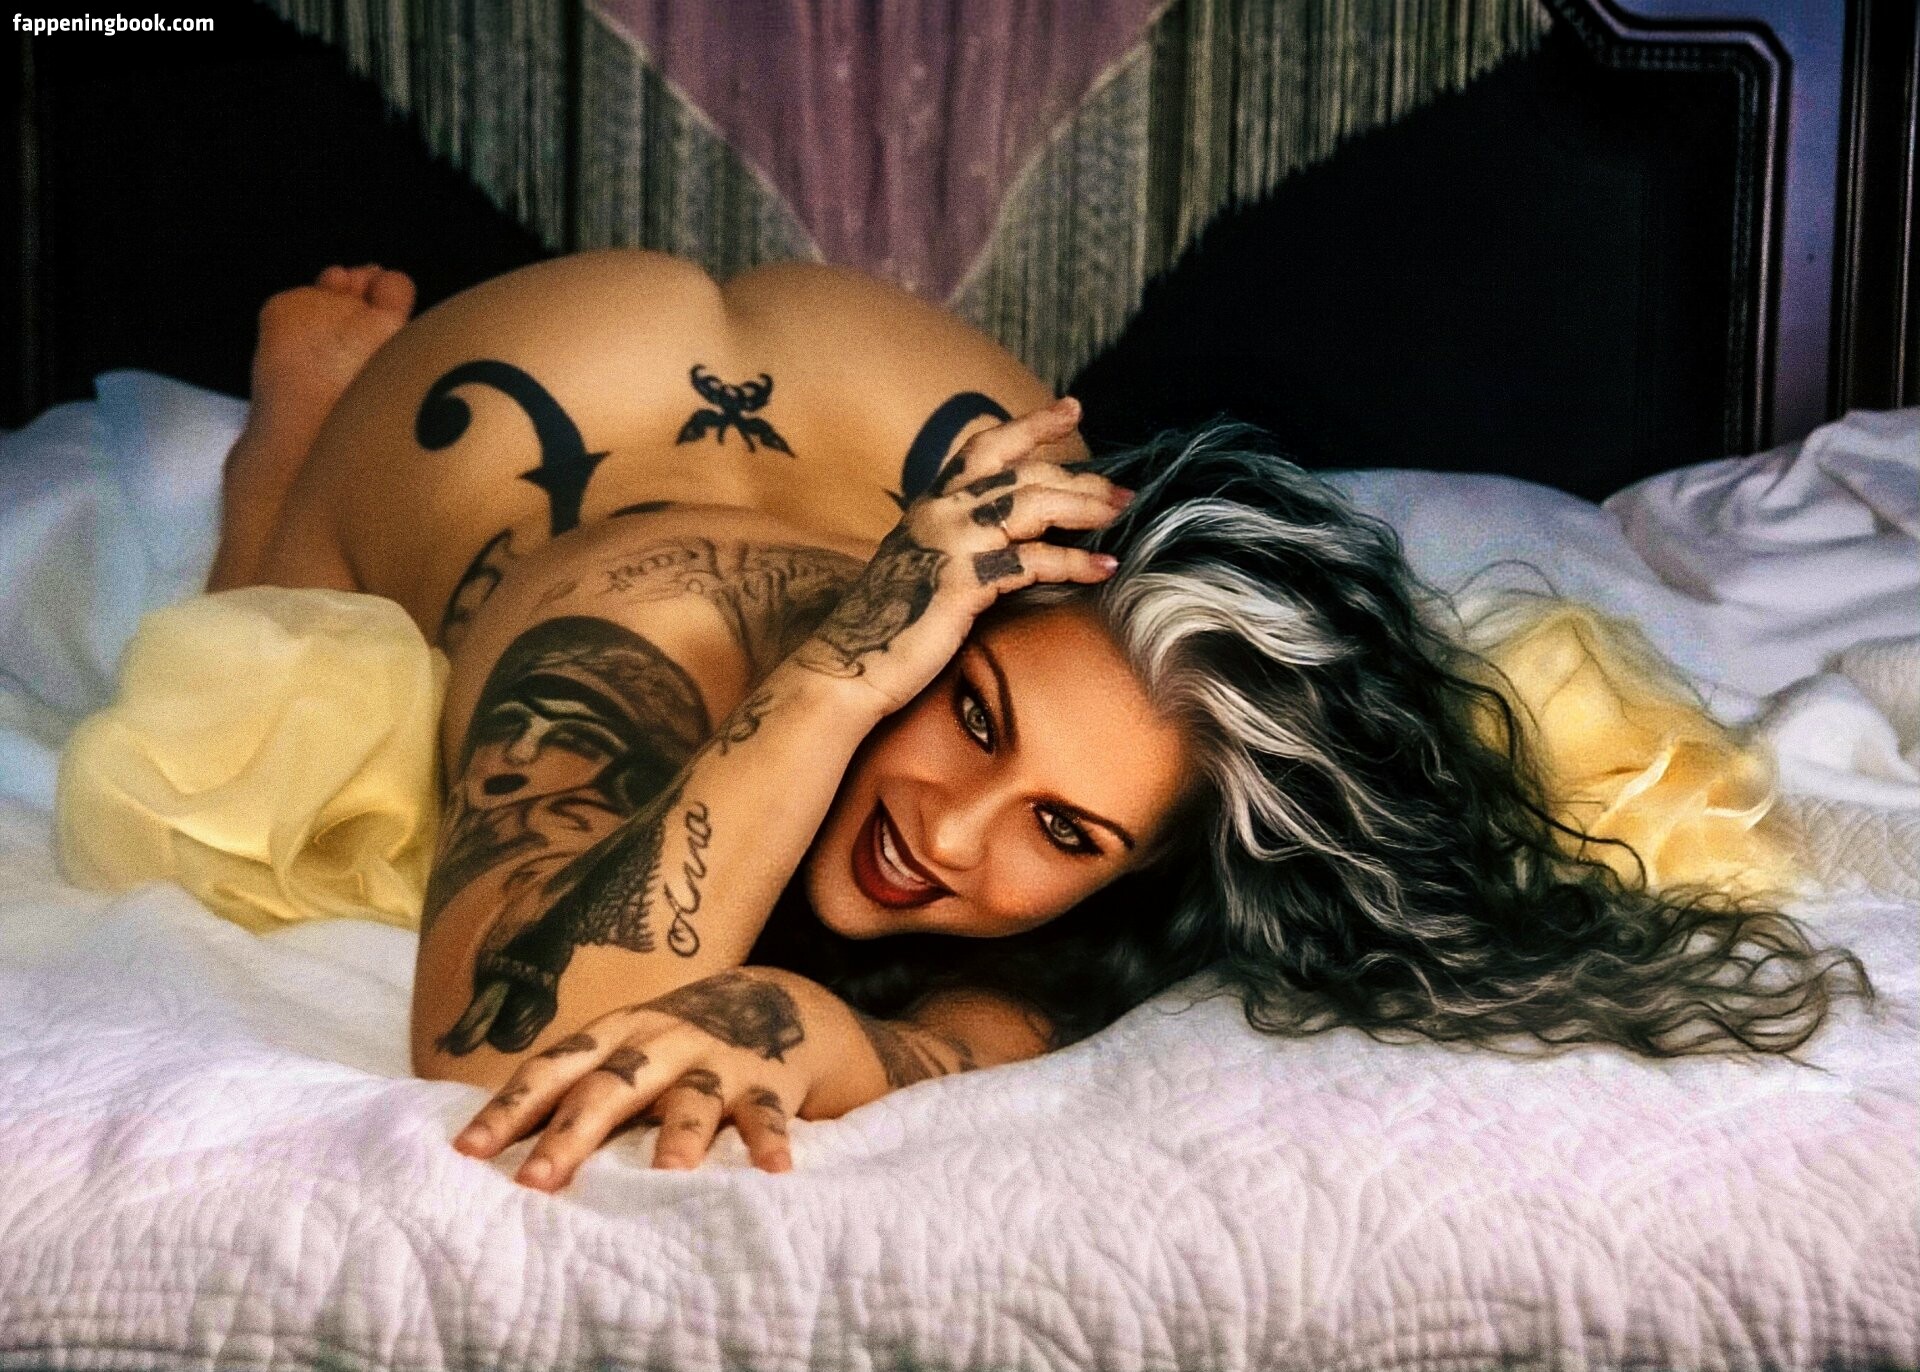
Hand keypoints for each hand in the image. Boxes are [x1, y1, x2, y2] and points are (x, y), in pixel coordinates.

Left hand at [451, 968, 828, 1187]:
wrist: (774, 1003)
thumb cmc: (674, 1047)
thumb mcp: (624, 1052)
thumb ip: (576, 1091)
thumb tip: (495, 1150)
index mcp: (615, 1035)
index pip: (552, 1069)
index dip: (509, 1108)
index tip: (467, 1151)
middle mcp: (660, 1043)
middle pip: (611, 1087)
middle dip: (571, 1134)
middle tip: (536, 1181)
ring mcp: (715, 1060)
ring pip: (692, 1098)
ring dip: (680, 1136)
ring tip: (666, 1175)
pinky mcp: (766, 1080)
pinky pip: (767, 1113)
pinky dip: (771, 1141)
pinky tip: (773, 1172)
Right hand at [793, 396, 1129, 714]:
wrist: (847, 664)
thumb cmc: (887, 624)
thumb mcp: (920, 565)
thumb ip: (956, 541)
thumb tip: (1004, 539)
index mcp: (930, 503)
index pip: (985, 447)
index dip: (1031, 425)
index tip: (1071, 409)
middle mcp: (940, 511)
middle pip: (1023, 475)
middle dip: (1079, 478)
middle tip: (1121, 490)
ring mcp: (951, 542)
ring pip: (1033, 505)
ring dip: (1084, 506)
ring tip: (1120, 512)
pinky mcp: (963, 580)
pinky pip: (1032, 561)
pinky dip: (1074, 561)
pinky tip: (1103, 567)